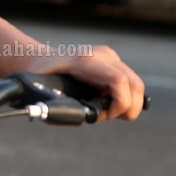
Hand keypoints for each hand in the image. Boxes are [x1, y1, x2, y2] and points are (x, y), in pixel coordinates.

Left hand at [25, 47, 145, 120]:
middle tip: (109, 116)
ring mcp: (110, 57)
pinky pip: (130, 83)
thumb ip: (61, 112)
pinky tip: (107, 102)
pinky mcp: (113, 62)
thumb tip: (82, 120)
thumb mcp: (43, 96)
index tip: (108, 115)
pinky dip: (125, 97)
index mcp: (85, 61)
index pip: (119, 81)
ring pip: (136, 85)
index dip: (120, 103)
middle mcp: (102, 55)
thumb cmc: (40, 78)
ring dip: (128, 104)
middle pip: (135, 84)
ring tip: (106, 110)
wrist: (40, 58)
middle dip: (129, 108)